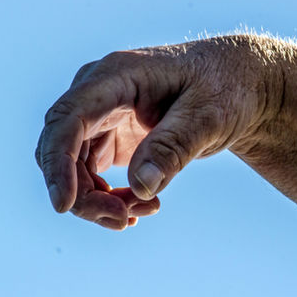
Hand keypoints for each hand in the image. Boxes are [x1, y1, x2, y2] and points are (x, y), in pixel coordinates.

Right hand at [35, 36, 281, 229]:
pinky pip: (90, 176)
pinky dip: (110, 199)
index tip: (64, 206)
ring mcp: (100, 117)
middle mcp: (97, 94)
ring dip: (100, 202)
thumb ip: (174, 147)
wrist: (237, 86)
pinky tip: (141, 207)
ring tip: (147, 210)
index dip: (59, 162)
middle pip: (63, 151)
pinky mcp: (109, 138)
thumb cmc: (224, 89)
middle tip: (126, 220)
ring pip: (73, 170)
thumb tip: (142, 187)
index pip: (68, 118)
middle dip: (85, 195)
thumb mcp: (208, 116)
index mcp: (116, 76)